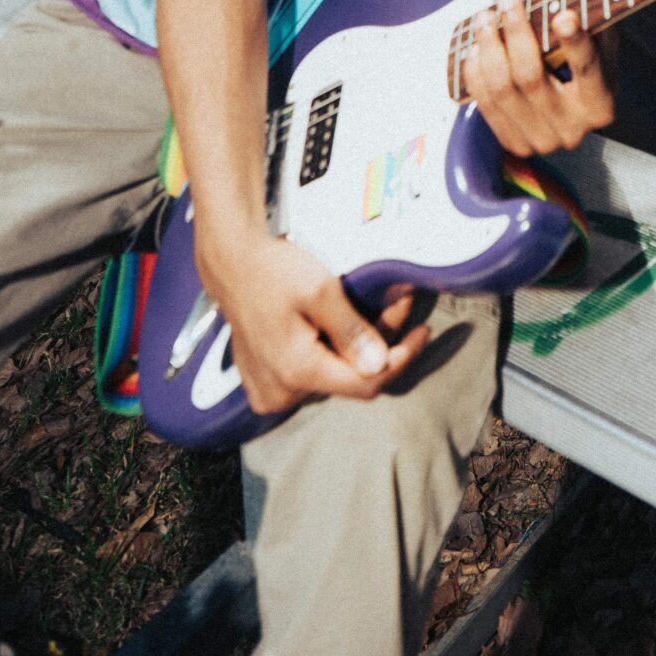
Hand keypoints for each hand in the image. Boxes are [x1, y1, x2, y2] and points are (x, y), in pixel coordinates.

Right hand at [200, 231, 430, 415]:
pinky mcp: (264, 382)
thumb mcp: (319, 291)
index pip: (366, 383)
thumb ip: (351, 331)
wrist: (232, 262)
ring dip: (357, 348)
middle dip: (380, 346)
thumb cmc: (275, 270)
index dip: (401, 359)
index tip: (423, 332)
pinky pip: (310, 375)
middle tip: (398, 305)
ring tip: (378, 307)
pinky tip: (344, 325)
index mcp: (296, 372)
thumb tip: (380, 365)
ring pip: (332, 378)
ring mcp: (270, 390)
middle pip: (349, 380)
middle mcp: (282, 393)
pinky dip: (332, 352)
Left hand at [462, 0, 614, 156]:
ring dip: (489, 48)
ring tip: (486, 18)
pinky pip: (486, 104)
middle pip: (531, 76)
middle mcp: (572, 129)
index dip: (574, 43)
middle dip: (515, 31)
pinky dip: (477, 74)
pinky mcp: (514, 142)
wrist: (572, 105)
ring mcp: (541, 140)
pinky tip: (476, 49)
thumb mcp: (598, 42)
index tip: (564, 15)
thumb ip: (589, 26)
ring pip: (502, 90)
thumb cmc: (586, 61)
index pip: (587, 69)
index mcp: (600, 104)